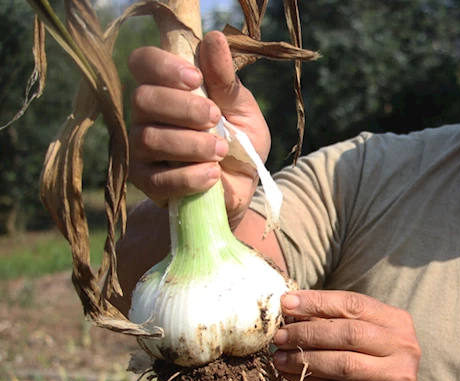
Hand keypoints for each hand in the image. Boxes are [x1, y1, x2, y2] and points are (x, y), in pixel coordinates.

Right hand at [127, 31, 269, 228]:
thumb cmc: (239, 143)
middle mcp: (147, 115)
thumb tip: (214, 39)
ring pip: (150, 138)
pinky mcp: (146, 182)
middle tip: (216, 118)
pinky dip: (190, 176)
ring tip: (221, 150)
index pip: (143, 63)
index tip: (195, 77)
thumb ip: (225, 81)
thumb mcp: (243, 110)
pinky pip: (158, 178)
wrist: (240, 188)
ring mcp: (142, 149)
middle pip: (143, 99)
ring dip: (192, 144)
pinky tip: (213, 175)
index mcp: (168, 88)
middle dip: (184, 108)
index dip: (163, 66)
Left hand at [272, 290, 424, 380]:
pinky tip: (288, 375)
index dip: (317, 302)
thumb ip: (337, 323)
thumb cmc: (373, 369)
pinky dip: (309, 380)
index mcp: (397, 321)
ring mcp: (395, 376)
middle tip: (279, 336)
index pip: (353, 304)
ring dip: (305, 358)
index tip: (285, 303)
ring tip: (278, 357)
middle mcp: (403, 346)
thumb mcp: (365, 341)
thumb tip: (290, 310)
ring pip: (343, 363)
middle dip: (308, 332)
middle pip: (348, 333)